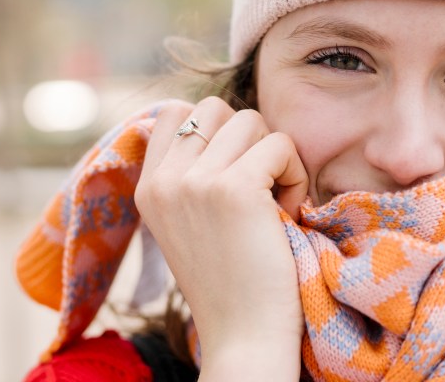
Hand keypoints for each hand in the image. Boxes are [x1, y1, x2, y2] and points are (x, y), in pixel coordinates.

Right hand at [134, 97, 308, 380]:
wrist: (244, 336)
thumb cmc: (233, 282)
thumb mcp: (191, 222)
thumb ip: (192, 174)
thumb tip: (223, 121)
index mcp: (148, 188)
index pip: (176, 111)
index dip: (216, 128)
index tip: (236, 168)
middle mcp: (164, 180)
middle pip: (218, 107)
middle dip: (249, 138)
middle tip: (260, 186)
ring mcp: (194, 182)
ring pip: (252, 120)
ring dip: (275, 155)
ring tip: (275, 202)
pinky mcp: (233, 188)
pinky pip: (280, 145)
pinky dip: (295, 174)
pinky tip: (288, 212)